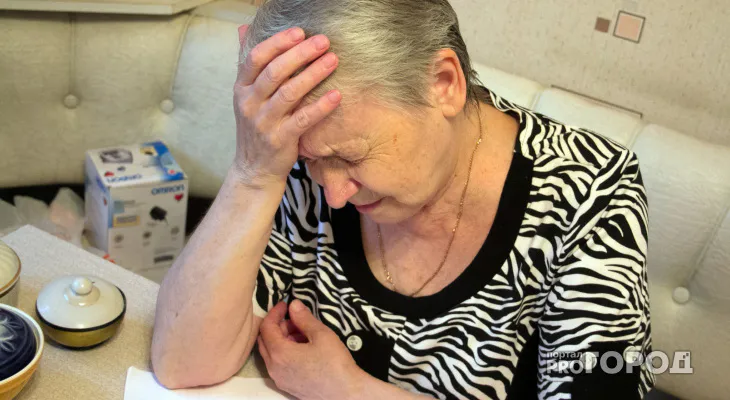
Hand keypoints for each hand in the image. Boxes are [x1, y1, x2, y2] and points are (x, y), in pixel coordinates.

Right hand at [232, 25, 340, 187]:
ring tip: (332, 60)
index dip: (278, 42)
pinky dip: (321, 106)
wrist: (254, 169)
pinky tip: (337, 95)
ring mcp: (263, 122)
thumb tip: (245, 29)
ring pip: (289, 93)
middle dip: (300, 54)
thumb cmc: (258, 128)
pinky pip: (303, 119)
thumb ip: (251, 67)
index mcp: (241, 89)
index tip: (299, 32)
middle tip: (323, 42)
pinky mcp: (280, 140)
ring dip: (313, 74)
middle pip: (274, 72)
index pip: (256, 58)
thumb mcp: (247, 98)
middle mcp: (249, 103)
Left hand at [258, 300, 363, 399]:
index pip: (266, 327)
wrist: (346, 394)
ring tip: (304, 334)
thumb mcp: (321, 335)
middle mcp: (274, 368)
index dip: (274, 312)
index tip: (285, 305)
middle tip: (296, 319)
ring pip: (272, 354)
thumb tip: (294, 305)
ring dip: (282, 340)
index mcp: (279, 353)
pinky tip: (304, 349)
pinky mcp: (288, 387)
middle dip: (278, 326)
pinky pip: (279, 365)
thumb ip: (304, 318)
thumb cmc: (335, 363)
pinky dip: (286, 353)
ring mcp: (280, 380)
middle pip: (265, 341)